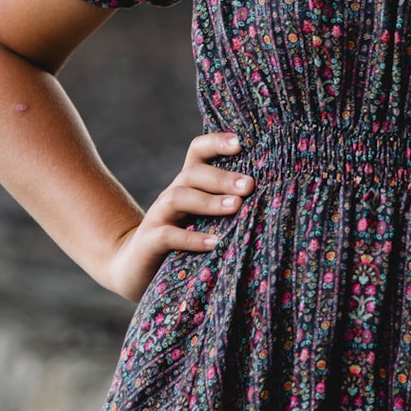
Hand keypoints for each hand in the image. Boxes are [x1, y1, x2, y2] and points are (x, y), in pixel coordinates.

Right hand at [101, 131, 255, 304]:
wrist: (134, 268)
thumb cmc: (182, 243)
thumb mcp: (204, 221)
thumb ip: (228, 207)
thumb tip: (276, 200)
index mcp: (188, 184)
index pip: (198, 151)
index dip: (216, 142)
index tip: (242, 142)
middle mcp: (172, 195)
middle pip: (193, 172)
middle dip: (222, 176)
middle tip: (250, 185)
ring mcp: (158, 216)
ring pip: (179, 196)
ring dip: (209, 201)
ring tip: (235, 207)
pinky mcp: (149, 242)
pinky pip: (168, 235)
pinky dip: (192, 238)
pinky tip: (214, 243)